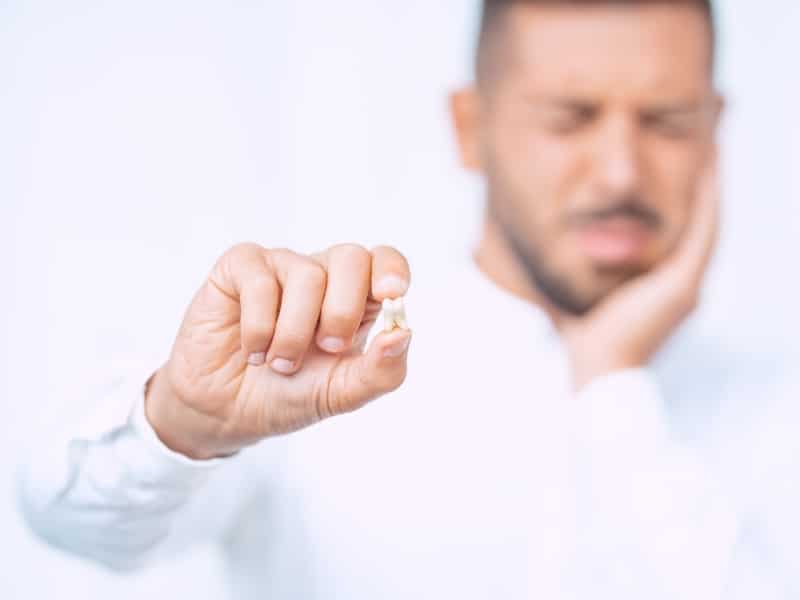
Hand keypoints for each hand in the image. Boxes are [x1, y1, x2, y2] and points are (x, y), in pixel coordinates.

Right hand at [146, 243, 412, 458]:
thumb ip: (381, 371)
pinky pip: (260, 279)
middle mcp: (321, 275)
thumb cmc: (288, 395)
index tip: (391, 295)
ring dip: (294, 332)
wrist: (227, 413)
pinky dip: (260, 324)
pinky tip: (253, 350)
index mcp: (355, 299)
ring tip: (279, 363)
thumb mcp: (342, 394)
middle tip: (328, 347)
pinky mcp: (239, 269)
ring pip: (307, 274)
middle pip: (351, 257)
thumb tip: (404, 333)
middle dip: (343, 310)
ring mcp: (280, 267)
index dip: (391, 270)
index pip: (384, 261)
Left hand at [562, 161, 719, 389]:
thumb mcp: (574, 286)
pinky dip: (707, 200)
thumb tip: (526, 243)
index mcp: (659, 281)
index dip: (677, 196)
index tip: (671, 162)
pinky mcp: (685, 285)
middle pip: (695, 219)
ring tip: (711, 143)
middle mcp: (680, 279)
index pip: (674, 229)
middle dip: (698, 181)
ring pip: (706, 220)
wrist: (594, 367)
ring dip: (710, 183)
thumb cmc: (581, 333)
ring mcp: (687, 282)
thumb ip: (564, 265)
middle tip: (702, 143)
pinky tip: (708, 168)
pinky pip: (704, 232)